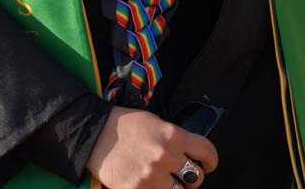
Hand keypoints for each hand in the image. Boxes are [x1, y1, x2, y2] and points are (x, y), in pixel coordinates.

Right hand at [87, 107, 217, 188]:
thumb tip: (189, 156)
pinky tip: (152, 185)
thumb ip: (175, 140)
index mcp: (172, 135)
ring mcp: (151, 177)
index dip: (210, 161)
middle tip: (181, 175)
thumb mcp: (155, 123)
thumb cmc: (124, 125)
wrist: (93, 134)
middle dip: (191, 178)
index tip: (207, 164)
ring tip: (165, 182)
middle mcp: (165, 156)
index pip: (206, 152)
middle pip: (197, 178)